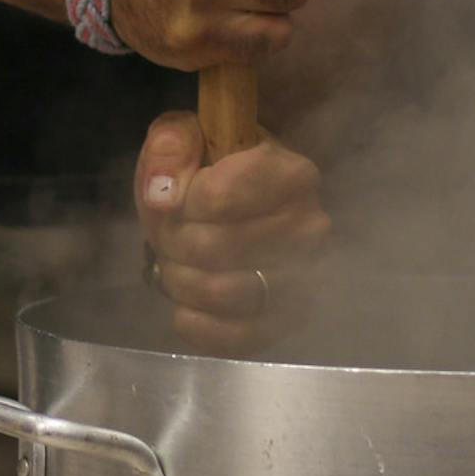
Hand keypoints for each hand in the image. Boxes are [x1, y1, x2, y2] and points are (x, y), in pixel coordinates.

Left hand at [136, 109, 329, 355]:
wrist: (239, 209)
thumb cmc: (213, 170)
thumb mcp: (186, 137)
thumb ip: (171, 146)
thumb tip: (163, 194)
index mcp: (293, 174)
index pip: (216, 198)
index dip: (179, 201)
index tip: (179, 195)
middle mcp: (311, 228)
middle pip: (213, 248)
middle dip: (172, 242)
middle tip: (169, 234)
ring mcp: (305, 278)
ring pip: (222, 292)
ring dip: (181, 281)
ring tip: (177, 264)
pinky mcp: (288, 321)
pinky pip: (237, 338)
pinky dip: (198, 324)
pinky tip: (186, 306)